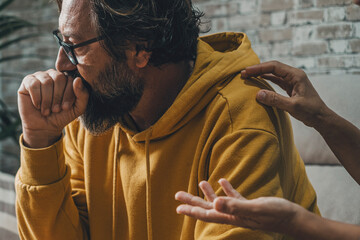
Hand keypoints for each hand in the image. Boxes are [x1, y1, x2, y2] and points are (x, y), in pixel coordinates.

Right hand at [18, 69, 88, 147]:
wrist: (45, 126)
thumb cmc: (62, 115)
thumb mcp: (78, 107)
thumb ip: (83, 94)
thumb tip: (78, 79)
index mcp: (67, 78)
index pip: (70, 79)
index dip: (68, 95)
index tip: (66, 107)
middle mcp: (53, 74)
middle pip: (58, 78)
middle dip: (58, 97)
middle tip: (56, 109)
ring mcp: (40, 76)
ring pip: (46, 81)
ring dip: (47, 100)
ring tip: (47, 110)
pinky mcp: (27, 81)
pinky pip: (33, 84)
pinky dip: (37, 98)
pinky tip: (37, 105)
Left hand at [175, 179, 300, 234]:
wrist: (294, 219)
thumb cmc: (277, 214)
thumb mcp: (256, 208)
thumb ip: (236, 205)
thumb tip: (215, 204)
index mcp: (233, 217)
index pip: (208, 214)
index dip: (192, 210)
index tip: (178, 207)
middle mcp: (234, 215)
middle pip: (209, 209)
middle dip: (193, 202)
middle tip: (178, 196)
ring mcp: (241, 211)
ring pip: (220, 202)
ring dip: (208, 194)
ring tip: (200, 182)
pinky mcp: (249, 206)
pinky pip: (234, 197)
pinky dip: (227, 189)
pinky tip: (222, 181)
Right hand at [241, 61, 329, 127]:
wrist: (321, 118)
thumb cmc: (311, 111)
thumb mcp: (292, 106)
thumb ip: (275, 100)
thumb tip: (258, 93)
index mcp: (296, 75)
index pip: (274, 66)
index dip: (259, 68)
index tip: (246, 71)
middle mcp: (294, 75)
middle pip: (273, 67)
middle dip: (257, 69)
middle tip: (243, 73)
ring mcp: (292, 81)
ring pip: (273, 73)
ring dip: (261, 74)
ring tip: (247, 76)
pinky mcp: (290, 87)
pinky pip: (276, 80)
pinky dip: (266, 79)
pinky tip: (258, 81)